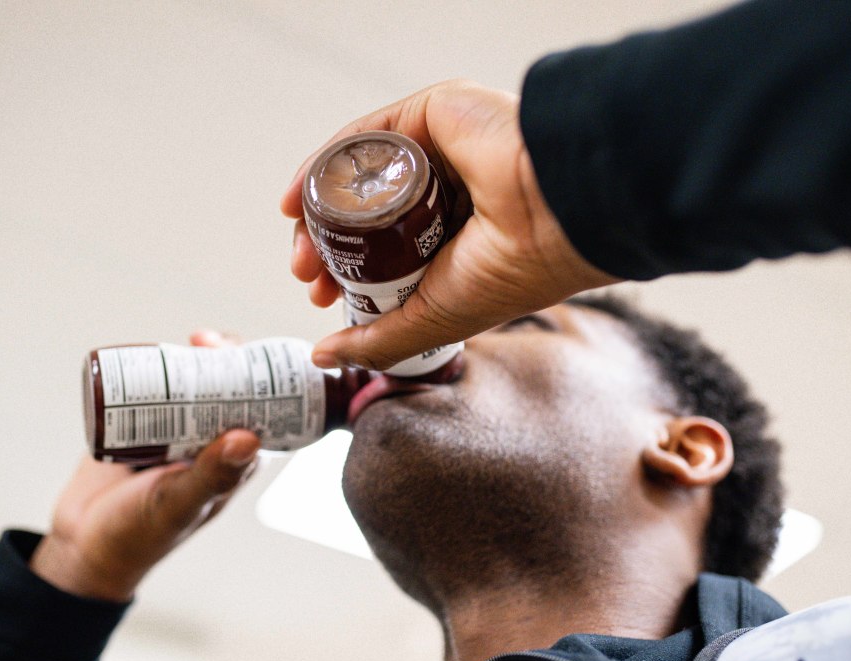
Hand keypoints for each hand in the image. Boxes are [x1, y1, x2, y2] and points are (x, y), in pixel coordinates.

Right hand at [31, 331, 260, 601]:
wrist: (81, 546)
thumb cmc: (138, 535)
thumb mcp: (177, 503)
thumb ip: (211, 476)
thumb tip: (249, 437)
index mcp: (233, 465)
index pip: (263, 417)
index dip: (264, 385)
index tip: (250, 358)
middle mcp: (209, 446)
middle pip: (229, 393)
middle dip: (227, 361)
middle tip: (209, 343)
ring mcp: (175, 435)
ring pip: (194, 388)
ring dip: (196, 360)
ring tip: (193, 341)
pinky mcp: (139, 427)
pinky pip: (154, 391)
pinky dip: (158, 368)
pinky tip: (157, 349)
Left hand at [284, 79, 619, 370]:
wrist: (549, 216)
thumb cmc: (509, 273)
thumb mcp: (431, 322)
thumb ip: (378, 340)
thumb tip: (325, 355)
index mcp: (453, 241)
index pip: (381, 253)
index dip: (341, 273)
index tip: (320, 295)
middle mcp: (445, 194)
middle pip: (363, 213)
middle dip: (323, 246)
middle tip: (304, 273)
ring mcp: (439, 152)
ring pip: (359, 177)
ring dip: (318, 209)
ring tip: (301, 245)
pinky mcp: (432, 114)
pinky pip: (365, 137)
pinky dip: (325, 163)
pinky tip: (301, 194)